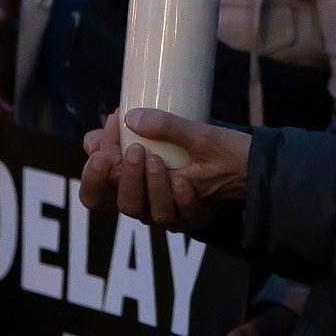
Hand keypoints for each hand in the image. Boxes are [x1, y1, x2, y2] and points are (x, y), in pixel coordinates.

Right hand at [79, 110, 250, 232]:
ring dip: (154, 186)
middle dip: (125, 178)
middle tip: (136, 150)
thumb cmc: (201, 143)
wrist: (243, 159)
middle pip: (122, 205)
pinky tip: (184, 182)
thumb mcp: (178, 128)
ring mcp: (169, 213)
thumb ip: (149, 125)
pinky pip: (185, 218)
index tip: (101, 155)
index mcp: (130, 183)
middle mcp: (146, 202)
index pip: (96, 194)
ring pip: (152, 214)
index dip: (92, 179)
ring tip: (158, 161)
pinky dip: (183, 200)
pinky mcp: (194, 217)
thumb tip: (119, 118)